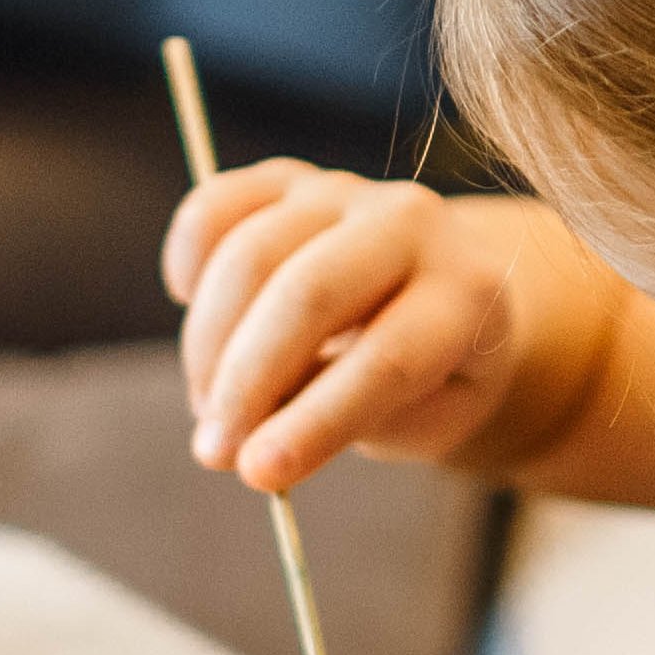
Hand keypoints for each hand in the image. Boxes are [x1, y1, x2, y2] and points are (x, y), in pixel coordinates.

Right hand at [163, 166, 558, 491]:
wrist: (444, 295)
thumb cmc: (435, 376)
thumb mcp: (426, 420)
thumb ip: (358, 420)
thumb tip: (259, 430)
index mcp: (466, 292)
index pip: (387, 359)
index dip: (317, 420)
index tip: (260, 474)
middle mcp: (411, 222)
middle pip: (307, 295)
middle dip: (246, 383)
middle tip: (214, 452)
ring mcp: (344, 192)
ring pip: (248, 256)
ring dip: (208, 346)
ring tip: (211, 410)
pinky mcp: (287, 180)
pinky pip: (213, 209)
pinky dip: (188, 263)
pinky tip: (194, 311)